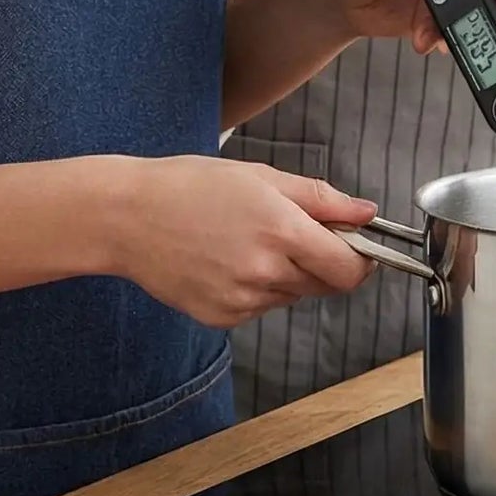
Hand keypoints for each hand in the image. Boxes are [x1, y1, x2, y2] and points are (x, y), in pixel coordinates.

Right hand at [104, 155, 377, 328]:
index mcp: (282, 231)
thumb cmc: (192, 186)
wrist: (128, 217)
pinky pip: (260, 306)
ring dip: (287, 274)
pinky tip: (227, 260)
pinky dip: (257, 288)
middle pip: (324, 284)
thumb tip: (368, 213)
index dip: (361, 260)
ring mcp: (242, 301)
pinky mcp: (221, 318)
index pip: (349, 269)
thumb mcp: (263, 177)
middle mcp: (266, 272)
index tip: (357, 246)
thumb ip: (322, 199)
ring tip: (248, 240)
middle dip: (322, 261)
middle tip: (291, 230)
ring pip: (292, 295)